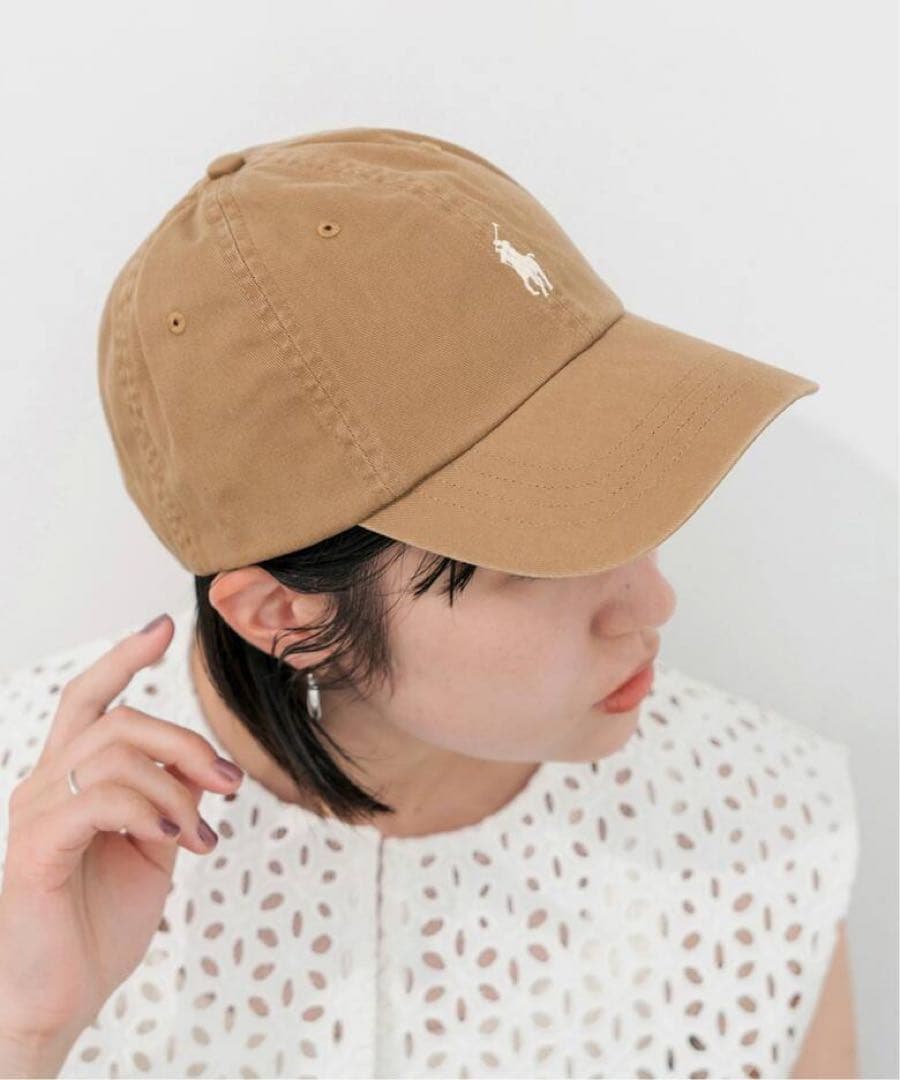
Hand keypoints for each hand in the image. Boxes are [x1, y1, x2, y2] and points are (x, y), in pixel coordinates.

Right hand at [0, 613, 244, 1049]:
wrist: (56, 1000)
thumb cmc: (98, 925)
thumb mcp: (153, 850)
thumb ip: (172, 800)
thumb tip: (204, 767)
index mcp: (71, 781)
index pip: (91, 700)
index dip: (124, 658)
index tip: (163, 626)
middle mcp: (45, 786)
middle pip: (118, 720)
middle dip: (185, 741)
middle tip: (229, 783)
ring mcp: (36, 815)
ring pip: (114, 754)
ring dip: (175, 788)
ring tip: (200, 836)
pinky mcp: (36, 849)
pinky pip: (97, 800)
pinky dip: (147, 809)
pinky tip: (173, 840)